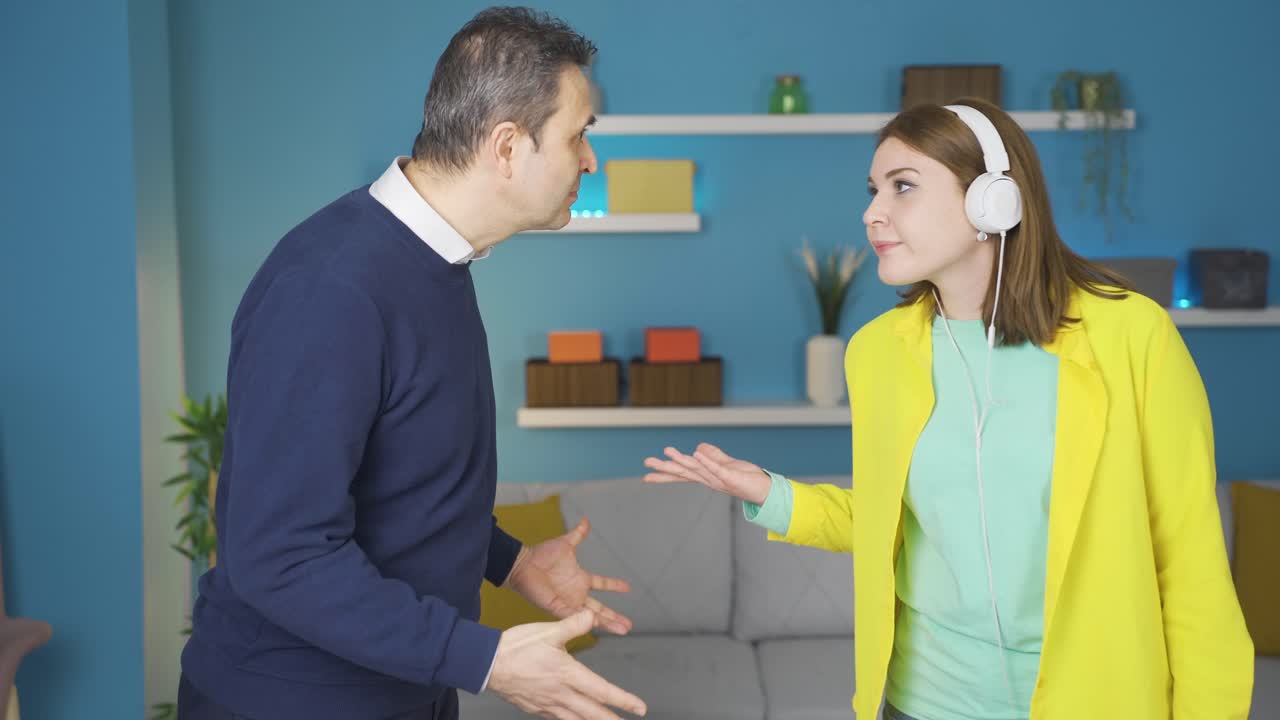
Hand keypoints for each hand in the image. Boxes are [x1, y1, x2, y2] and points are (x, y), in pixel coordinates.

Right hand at [488, 609, 647, 718]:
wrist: (486, 663)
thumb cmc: (515, 647)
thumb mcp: (548, 630)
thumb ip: (573, 624)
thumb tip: (592, 616)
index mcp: (566, 673)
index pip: (601, 690)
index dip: (622, 700)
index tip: (638, 708)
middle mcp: (559, 693)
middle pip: (592, 713)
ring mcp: (546, 703)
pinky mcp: (534, 707)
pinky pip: (557, 719)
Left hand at [506, 518, 632, 634]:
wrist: (523, 564)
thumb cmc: (542, 555)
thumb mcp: (565, 544)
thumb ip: (578, 535)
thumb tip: (586, 521)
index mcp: (580, 578)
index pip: (602, 584)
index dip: (614, 585)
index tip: (628, 587)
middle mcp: (576, 593)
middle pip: (600, 608)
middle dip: (614, 617)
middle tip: (628, 625)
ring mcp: (568, 602)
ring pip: (591, 617)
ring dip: (607, 623)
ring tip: (621, 630)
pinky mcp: (558, 608)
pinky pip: (574, 617)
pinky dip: (587, 620)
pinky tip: (598, 624)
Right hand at [642, 443, 771, 504]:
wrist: (765, 490)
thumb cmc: (747, 478)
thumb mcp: (727, 464)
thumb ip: (713, 456)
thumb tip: (698, 447)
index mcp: (706, 477)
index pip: (682, 475)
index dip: (665, 474)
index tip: (646, 475)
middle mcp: (709, 480)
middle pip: (684, 473)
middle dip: (665, 468)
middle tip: (647, 462)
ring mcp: (719, 479)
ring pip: (696, 469)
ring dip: (682, 460)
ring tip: (667, 452)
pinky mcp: (731, 477)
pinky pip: (716, 468)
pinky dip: (706, 461)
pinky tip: (695, 453)